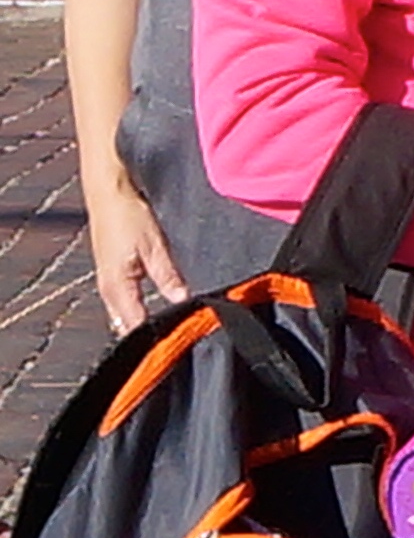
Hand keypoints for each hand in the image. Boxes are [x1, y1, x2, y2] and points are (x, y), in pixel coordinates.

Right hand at [80, 171, 183, 329]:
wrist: (108, 192)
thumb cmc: (127, 214)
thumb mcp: (155, 247)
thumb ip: (169, 277)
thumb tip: (183, 301)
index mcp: (117, 286)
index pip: (135, 325)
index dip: (155, 337)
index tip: (177, 346)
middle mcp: (108, 289)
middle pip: (126, 326)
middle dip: (148, 336)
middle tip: (175, 343)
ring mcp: (106, 283)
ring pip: (122, 316)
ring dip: (141, 325)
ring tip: (168, 333)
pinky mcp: (110, 275)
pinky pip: (121, 304)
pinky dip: (135, 311)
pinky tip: (152, 314)